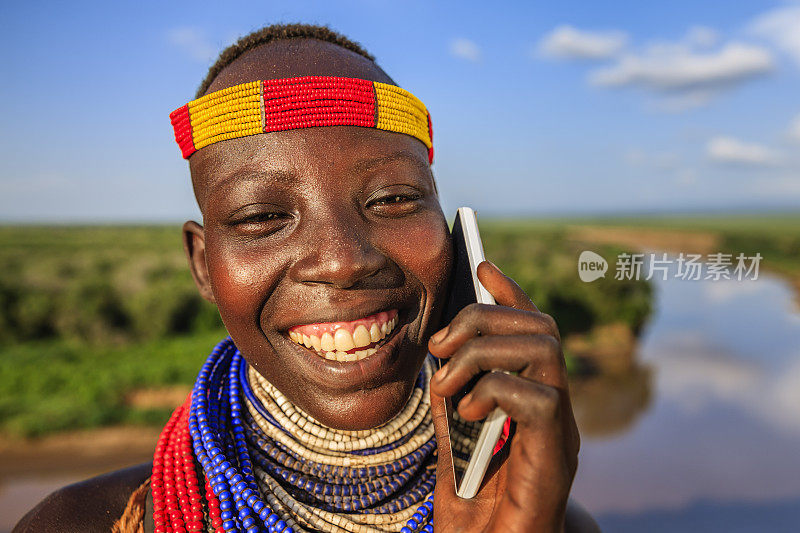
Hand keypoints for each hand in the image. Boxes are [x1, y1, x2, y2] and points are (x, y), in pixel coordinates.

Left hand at [428, 261, 579, 532]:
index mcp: (532, 395)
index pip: (532, 328)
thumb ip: (451, 389)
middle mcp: (555, 405)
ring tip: (448, 381)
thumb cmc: (471, 499)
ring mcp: (561, 429)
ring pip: (543, 350)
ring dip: (484, 352)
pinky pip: (538, 397)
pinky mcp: (557, 455)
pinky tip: (466, 412)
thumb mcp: (451, 432)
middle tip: (440, 344)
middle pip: (540, 327)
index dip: (511, 293)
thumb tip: (438, 346)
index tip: (482, 264)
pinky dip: (493, 391)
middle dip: (485, 318)